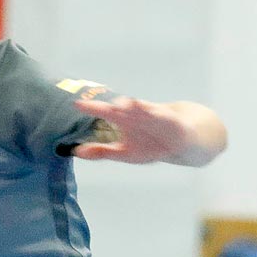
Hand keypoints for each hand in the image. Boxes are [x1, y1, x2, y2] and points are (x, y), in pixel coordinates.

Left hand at [72, 97, 189, 163]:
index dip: (92, 108)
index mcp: (124, 121)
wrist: (180, 141)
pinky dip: (158, 115)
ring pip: (143, 109)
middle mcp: (137, 115)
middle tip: (102, 104)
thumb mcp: (123, 152)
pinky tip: (153, 112)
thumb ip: (101, 152)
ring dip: (136, 107)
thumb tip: (76, 152)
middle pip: (124, 108)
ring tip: (127, 104)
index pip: (105, 112)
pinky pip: (164, 117)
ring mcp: (154, 116)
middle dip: (114, 106)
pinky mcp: (171, 121)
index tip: (77, 104)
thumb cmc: (149, 144)